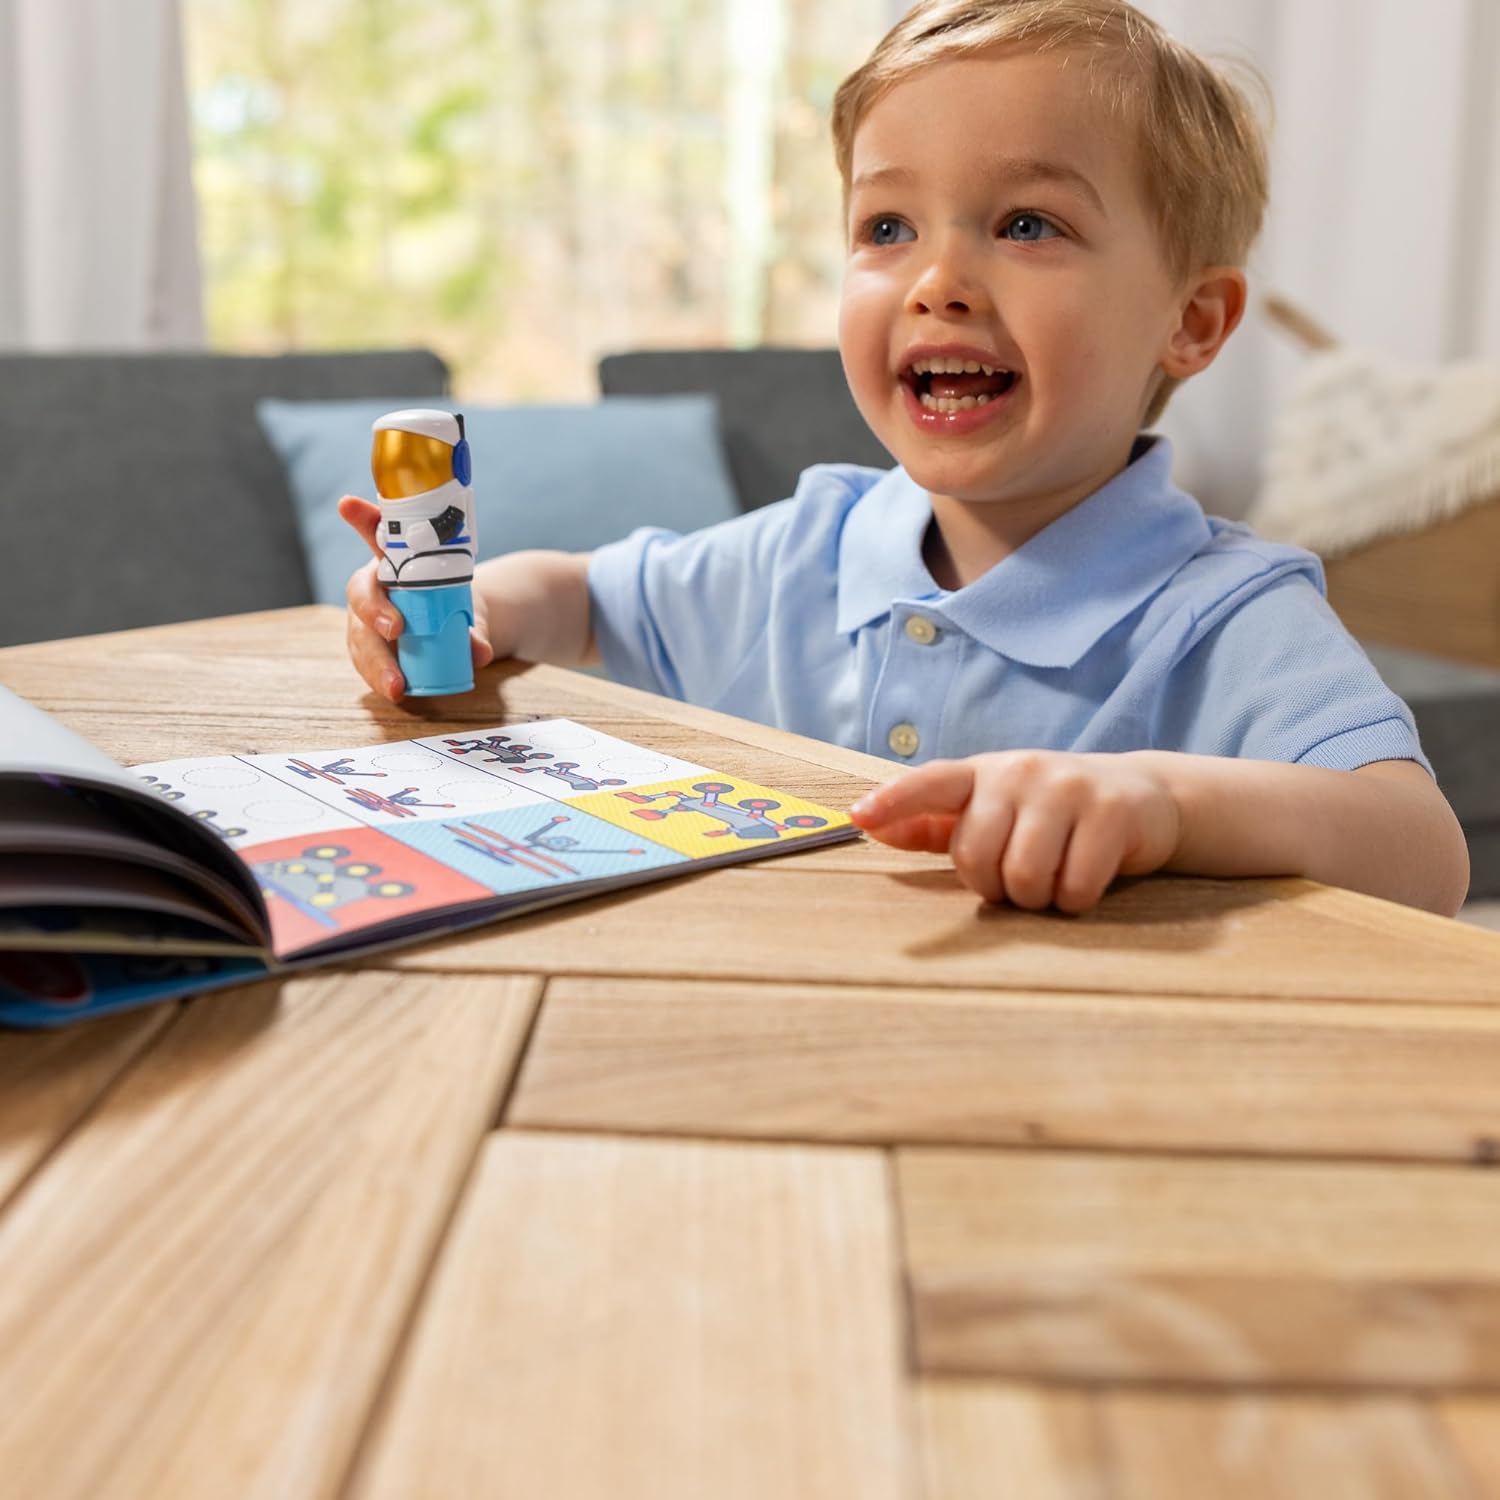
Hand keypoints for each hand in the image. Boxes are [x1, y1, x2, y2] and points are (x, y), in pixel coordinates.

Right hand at [339, 495, 494, 701]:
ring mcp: (366, 617)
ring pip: (359, 634)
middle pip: (362, 592)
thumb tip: (480, 652)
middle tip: (395, 629)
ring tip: (396, 684)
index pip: (377, 534)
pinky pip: (365, 660)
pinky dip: (377, 676)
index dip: (363, 519)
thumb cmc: (456, 603)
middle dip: (375, 610)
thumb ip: (476, 630)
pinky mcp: (367, 644)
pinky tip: (393, 691)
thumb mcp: (471, 611)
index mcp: (398, 561)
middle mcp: (376, 584)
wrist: (455, 625)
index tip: (348, 504)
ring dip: (374, 660)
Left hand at [848, 749, 1181, 913]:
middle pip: (978, 856)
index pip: (931, 782)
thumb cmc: (1052, 811)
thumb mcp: (994, 808)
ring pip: (1025, 876)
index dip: (895, 801)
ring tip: (1052, 879)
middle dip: (994, 886)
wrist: (1144, 796)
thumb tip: (872, 827)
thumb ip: (935, 823)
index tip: (860, 816)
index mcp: (984, 772)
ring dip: (1036, 898)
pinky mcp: (1111, 813)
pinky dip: (1074, 900)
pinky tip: (1085, 879)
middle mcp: (1021, 771)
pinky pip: (1073, 887)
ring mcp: (1068, 788)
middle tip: (1018, 878)